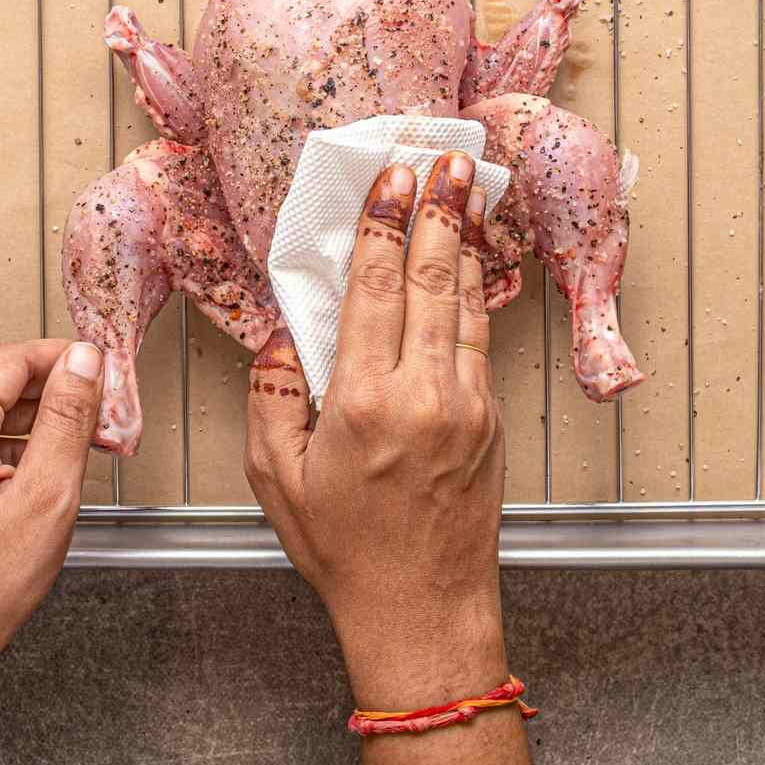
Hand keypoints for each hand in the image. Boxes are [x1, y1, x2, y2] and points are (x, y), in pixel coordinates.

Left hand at [0, 340, 102, 764]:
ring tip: (63, 439)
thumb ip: (66, 418)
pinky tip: (23, 467)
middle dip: (38, 379)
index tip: (98, 370)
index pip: (11, 359)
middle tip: (86, 402)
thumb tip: (81, 361)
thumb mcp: (46, 498)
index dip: (61, 359)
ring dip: (15, 408)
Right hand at [246, 152, 531, 764]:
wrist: (423, 607)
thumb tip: (283, 339)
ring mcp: (467, 405)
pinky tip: (473, 260)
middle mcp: (424, 394)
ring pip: (468, 301)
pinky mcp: (491, 419)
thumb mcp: (278, 479)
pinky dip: (478, 289)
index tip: (388, 178)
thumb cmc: (346, 550)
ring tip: (464, 187)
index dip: (382, 224)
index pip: (375, 289)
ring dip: (464, 238)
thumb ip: (273, 399)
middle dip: (436, 209)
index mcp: (364, 403)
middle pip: (432, 278)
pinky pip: (483, 337)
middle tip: (440, 157)